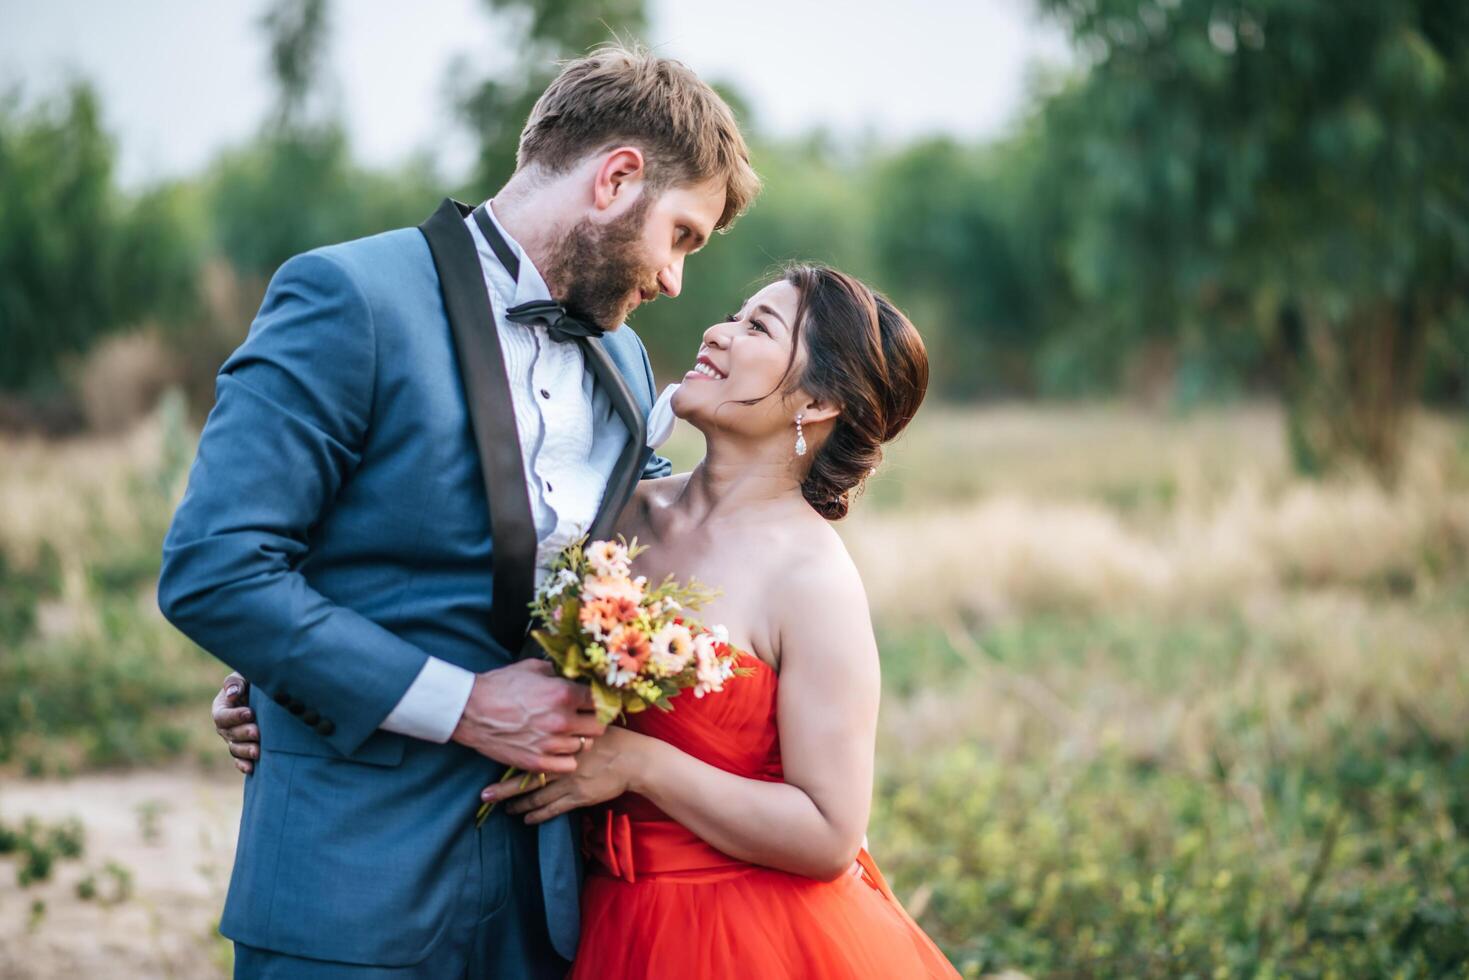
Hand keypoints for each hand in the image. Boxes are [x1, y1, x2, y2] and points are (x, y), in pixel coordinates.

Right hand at [212, 672, 257, 773]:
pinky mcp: (243, 749)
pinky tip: (251, 768)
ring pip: (235, 748)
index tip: (250, 713)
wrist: (266, 696)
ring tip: (258, 752)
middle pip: (229, 734)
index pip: (222, 716)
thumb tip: (232, 694)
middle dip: (243, 734)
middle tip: (258, 732)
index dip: (235, 716)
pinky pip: (239, 760)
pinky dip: (243, 765)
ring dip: (245, 751)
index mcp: (221, 708)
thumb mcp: (244, 676)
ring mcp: (233, 739)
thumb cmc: (253, 681)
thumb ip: (235, 683)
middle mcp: (224, 726)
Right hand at [451, 660, 607, 773]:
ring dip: (578, 739)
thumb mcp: (533, 668)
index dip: (599, 700)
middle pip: (599, 726)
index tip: (594, 702)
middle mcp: (562, 720)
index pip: (601, 700)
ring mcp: (550, 743)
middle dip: (593, 720)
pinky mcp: (538, 762)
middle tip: (583, 718)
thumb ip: (559, 673)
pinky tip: (557, 749)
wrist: (470, 710)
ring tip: (566, 733)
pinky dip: (567, 758)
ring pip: (585, 746)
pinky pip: (569, 765)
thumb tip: (575, 675)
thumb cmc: (500, 686)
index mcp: (564, 693)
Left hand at [481, 726, 643, 824]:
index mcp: (562, 741)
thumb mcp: (589, 717)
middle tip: (485, 796)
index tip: (493, 760)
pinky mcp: (578, 797)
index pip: (529, 748)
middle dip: (504, 789)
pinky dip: (538, 815)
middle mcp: (561, 763)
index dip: (509, 755)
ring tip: (503, 809)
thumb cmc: (613, 735)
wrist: (634, 759)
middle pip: (527, 777)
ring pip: (537, 796)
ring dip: (518, 804)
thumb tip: (551, 699)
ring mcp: (569, 782)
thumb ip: (569, 714)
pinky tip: (527, 819)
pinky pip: (553, 809)